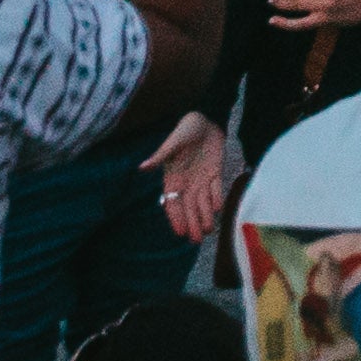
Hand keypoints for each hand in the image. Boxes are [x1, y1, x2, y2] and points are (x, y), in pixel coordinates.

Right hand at [149, 108, 233, 243]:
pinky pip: (216, 189)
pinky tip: (218, 209)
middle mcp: (187, 183)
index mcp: (173, 179)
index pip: (173, 203)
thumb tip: (142, 168)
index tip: (179, 232)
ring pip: (203, 202)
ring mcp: (201, 179)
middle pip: (189, 208)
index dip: (176, 218)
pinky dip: (217, 198)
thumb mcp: (172, 142)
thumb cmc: (184, 130)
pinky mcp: (215, 173)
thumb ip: (160, 156)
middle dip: (192, 224)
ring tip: (208, 231)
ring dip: (205, 216)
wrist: (204, 119)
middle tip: (196, 241)